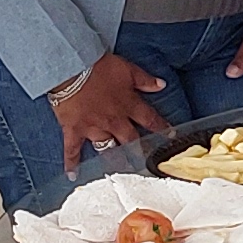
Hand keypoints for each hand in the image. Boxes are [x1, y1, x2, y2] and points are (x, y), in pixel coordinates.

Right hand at [51, 53, 170, 173]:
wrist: (72, 68)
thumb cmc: (99, 66)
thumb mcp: (127, 69)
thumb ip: (145, 80)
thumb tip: (162, 85)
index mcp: (128, 105)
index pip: (150, 120)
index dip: (161, 128)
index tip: (170, 136)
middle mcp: (114, 121)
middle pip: (131, 140)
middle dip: (140, 152)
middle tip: (146, 162)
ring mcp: (94, 128)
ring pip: (107, 148)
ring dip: (113, 159)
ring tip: (119, 171)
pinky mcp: (74, 131)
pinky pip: (73, 150)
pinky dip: (72, 163)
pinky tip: (73, 175)